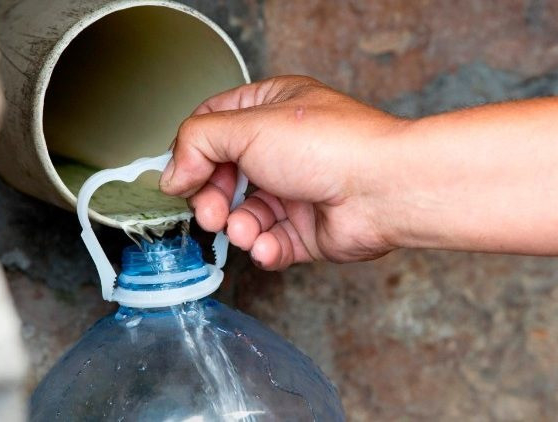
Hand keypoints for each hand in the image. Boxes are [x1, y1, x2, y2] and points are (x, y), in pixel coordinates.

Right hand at [160, 76, 404, 269]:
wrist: (384, 188)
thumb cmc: (331, 145)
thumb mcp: (247, 126)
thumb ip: (198, 143)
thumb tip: (172, 171)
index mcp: (271, 109)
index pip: (213, 125)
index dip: (191, 152)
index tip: (180, 178)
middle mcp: (284, 148)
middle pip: (224, 175)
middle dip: (212, 198)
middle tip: (210, 212)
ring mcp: (297, 190)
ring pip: (246, 215)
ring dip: (238, 227)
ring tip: (244, 231)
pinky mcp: (309, 229)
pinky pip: (273, 243)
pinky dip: (265, 249)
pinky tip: (268, 248)